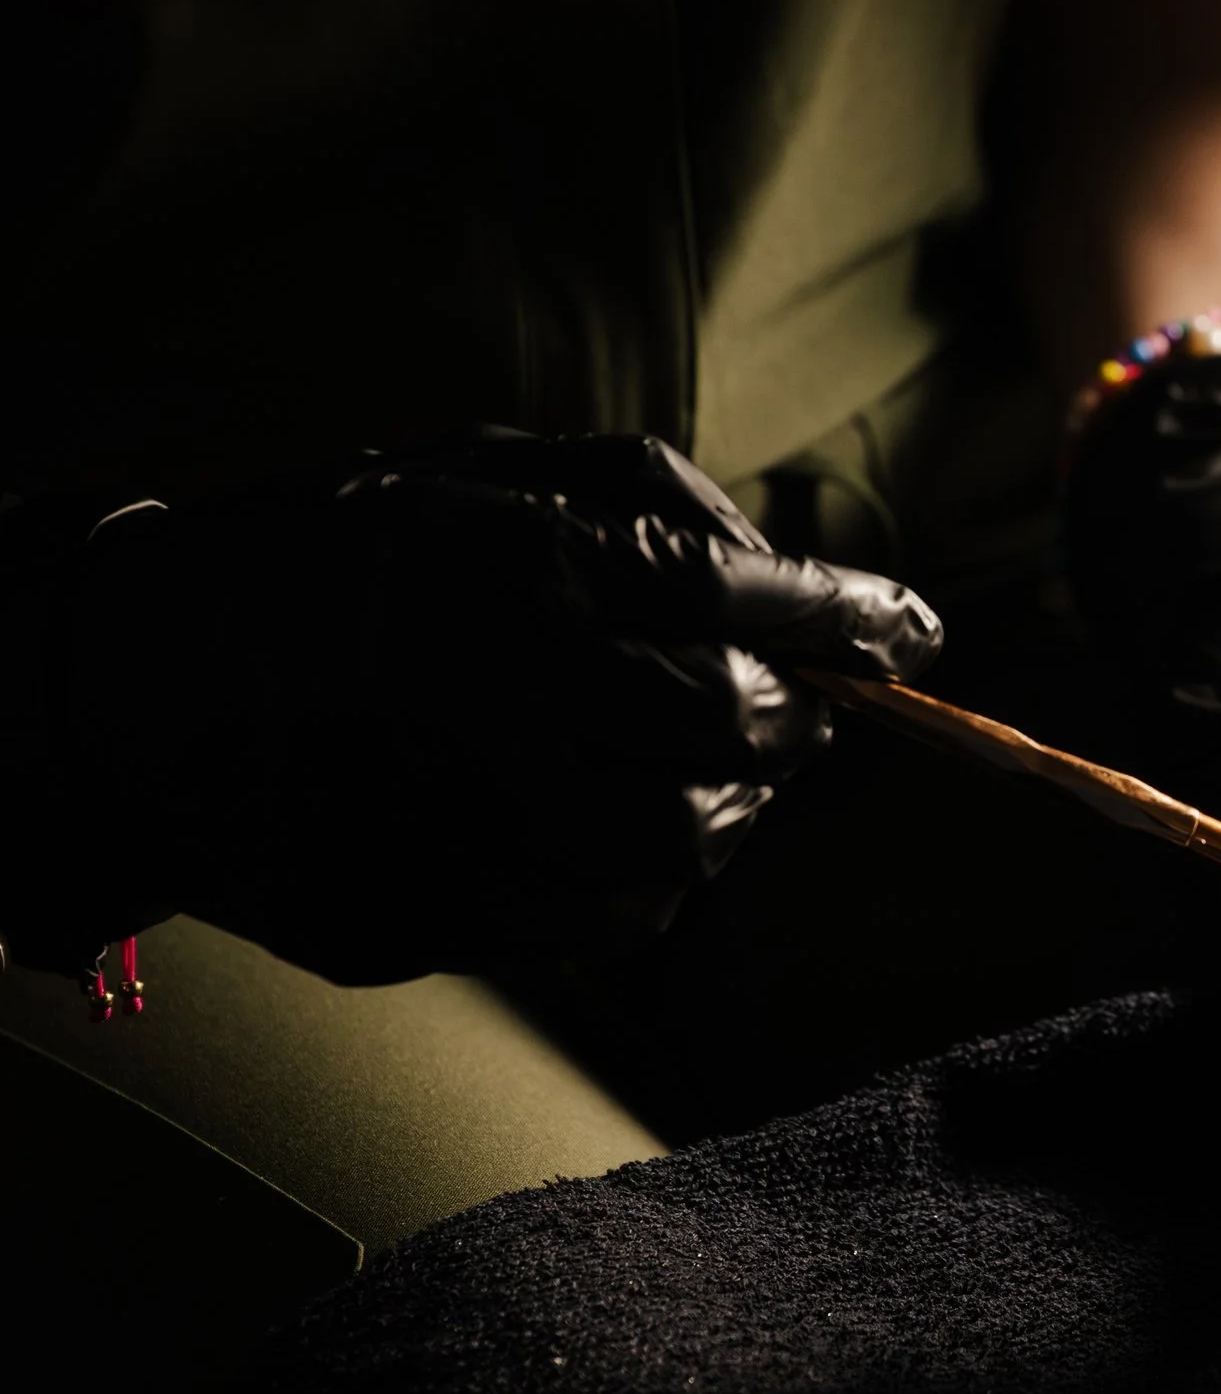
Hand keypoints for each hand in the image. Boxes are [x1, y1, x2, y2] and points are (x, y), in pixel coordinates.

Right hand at [0, 434, 940, 982]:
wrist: (134, 692)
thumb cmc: (331, 559)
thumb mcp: (473, 473)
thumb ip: (641, 500)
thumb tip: (789, 570)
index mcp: (514, 572)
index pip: (742, 600)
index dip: (851, 619)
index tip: (913, 634)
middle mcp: (499, 701)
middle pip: (734, 731)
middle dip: (792, 718)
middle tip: (794, 703)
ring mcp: (461, 824)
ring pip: (688, 842)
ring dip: (729, 805)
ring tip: (697, 764)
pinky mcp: (435, 916)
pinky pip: (613, 919)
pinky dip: (651, 873)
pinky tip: (614, 821)